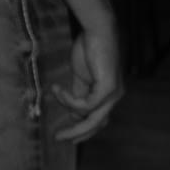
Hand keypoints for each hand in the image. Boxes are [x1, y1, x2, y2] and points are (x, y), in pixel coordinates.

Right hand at [56, 18, 124, 143]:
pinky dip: (70, 101)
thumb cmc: (89, 49)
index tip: (66, 136)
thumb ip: (78, 94)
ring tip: (55, 119)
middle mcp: (114, 97)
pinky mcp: (108, 88)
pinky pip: (86, 104)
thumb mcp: (81, 76)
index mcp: (109, 94)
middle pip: (97, 124)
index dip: (83, 130)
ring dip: (73, 124)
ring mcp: (113, 94)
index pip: (99, 119)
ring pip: (93, 119)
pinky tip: (58, 90)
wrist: (97, 31)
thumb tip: (73, 113)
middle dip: (77, 133)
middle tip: (58, 138)